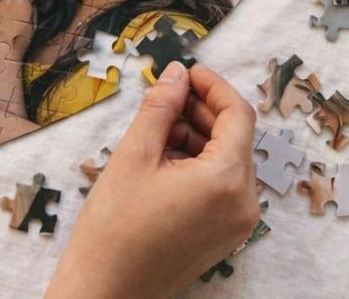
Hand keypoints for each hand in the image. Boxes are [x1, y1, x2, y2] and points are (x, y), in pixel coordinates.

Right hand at [45, 63, 260, 298]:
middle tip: (166, 95)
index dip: (213, 85)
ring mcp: (236, 223)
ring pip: (227, 159)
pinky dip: (198, 161)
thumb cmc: (115, 226)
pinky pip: (221, 184)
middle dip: (201, 109)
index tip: (186, 71)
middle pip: (234, 136)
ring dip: (197, 134)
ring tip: (157, 128)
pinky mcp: (224, 235)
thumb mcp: (135, 153)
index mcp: (226, 180)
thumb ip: (161, 106)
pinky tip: (164, 156)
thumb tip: (177, 73)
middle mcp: (244, 203)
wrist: (105, 291)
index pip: (238, 114)